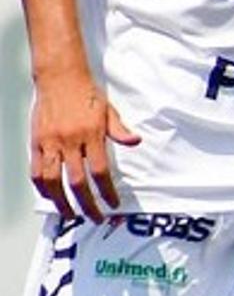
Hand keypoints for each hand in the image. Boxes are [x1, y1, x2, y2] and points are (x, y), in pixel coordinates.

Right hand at [30, 70, 139, 220]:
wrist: (59, 77)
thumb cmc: (85, 94)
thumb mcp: (109, 111)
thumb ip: (119, 131)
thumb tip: (135, 142)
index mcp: (91, 135)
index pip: (100, 171)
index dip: (106, 191)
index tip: (113, 204)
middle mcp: (69, 141)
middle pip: (77, 182)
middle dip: (87, 204)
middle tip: (95, 218)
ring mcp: (50, 142)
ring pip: (53, 180)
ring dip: (61, 201)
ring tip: (70, 214)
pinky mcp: (36, 142)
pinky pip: (36, 170)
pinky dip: (42, 186)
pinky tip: (50, 196)